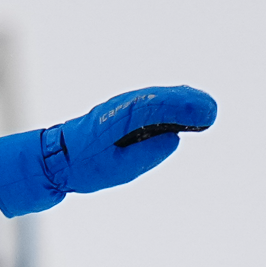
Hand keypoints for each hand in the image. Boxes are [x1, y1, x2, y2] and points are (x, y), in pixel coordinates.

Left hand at [0, 86, 217, 216]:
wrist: (54, 160)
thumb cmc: (82, 167)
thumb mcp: (116, 169)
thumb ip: (146, 154)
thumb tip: (173, 139)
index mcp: (117, 119)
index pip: (156, 106)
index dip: (183, 107)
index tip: (206, 113)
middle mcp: (121, 107)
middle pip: (160, 97)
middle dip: (188, 102)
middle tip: (211, 111)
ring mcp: (121, 108)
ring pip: (157, 98)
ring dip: (181, 102)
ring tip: (204, 110)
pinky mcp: (122, 113)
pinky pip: (150, 105)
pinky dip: (170, 105)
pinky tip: (184, 112)